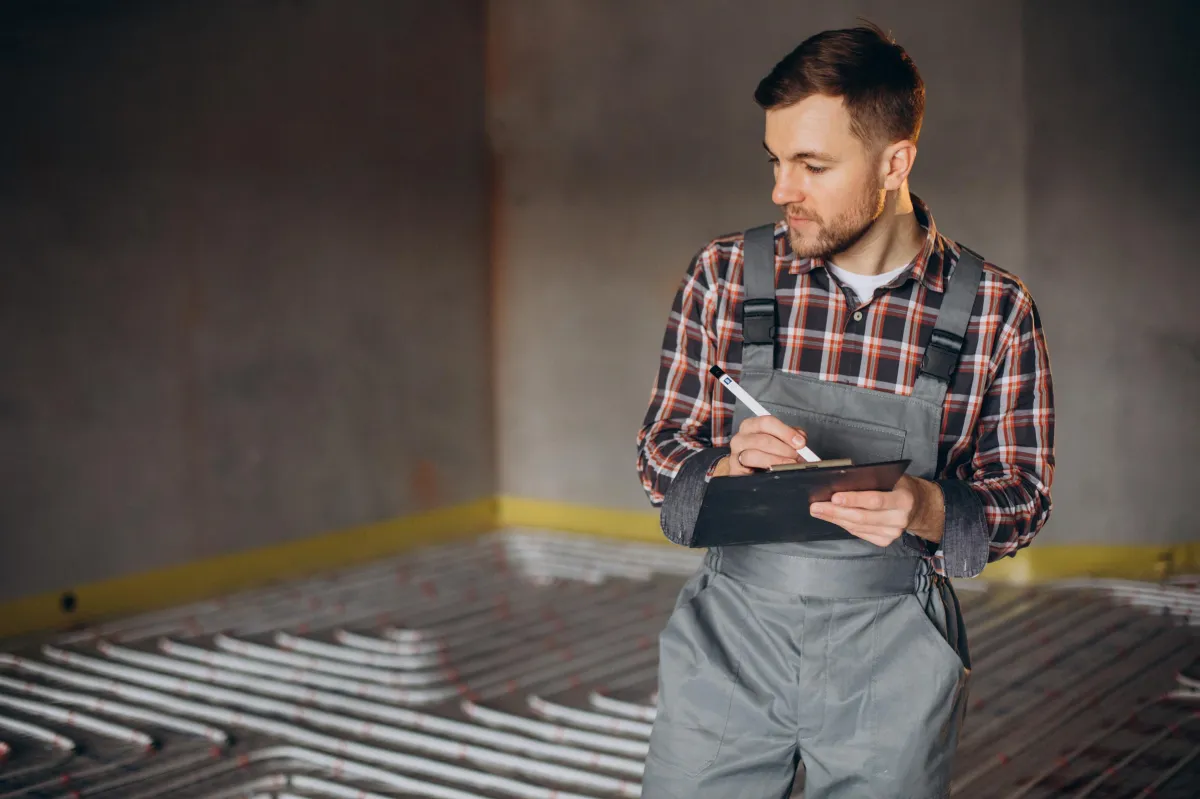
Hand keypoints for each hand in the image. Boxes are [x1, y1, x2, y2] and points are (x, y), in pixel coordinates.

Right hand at [712, 416, 807, 476]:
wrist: (749, 471)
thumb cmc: (766, 452)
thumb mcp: (780, 440)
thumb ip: (791, 436)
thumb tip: (800, 438)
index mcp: (751, 425)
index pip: (767, 422)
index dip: (785, 432)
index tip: (800, 442)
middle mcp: (740, 437)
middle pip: (762, 439)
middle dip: (783, 448)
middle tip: (796, 456)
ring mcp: (735, 454)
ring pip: (754, 455)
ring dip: (775, 460)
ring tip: (788, 465)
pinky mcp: (734, 469)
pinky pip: (748, 469)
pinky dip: (764, 469)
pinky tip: (774, 471)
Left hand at [809, 475, 944, 546]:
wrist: (918, 506)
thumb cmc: (899, 487)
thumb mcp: (891, 477)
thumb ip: (870, 479)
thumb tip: (839, 479)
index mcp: (903, 499)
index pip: (874, 500)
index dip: (853, 500)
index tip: (834, 497)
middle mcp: (899, 518)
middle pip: (861, 517)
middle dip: (835, 512)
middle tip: (816, 506)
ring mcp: (892, 533)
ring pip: (857, 527)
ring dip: (835, 519)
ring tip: (818, 511)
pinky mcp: (885, 541)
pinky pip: (859, 533)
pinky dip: (844, 525)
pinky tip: (833, 518)